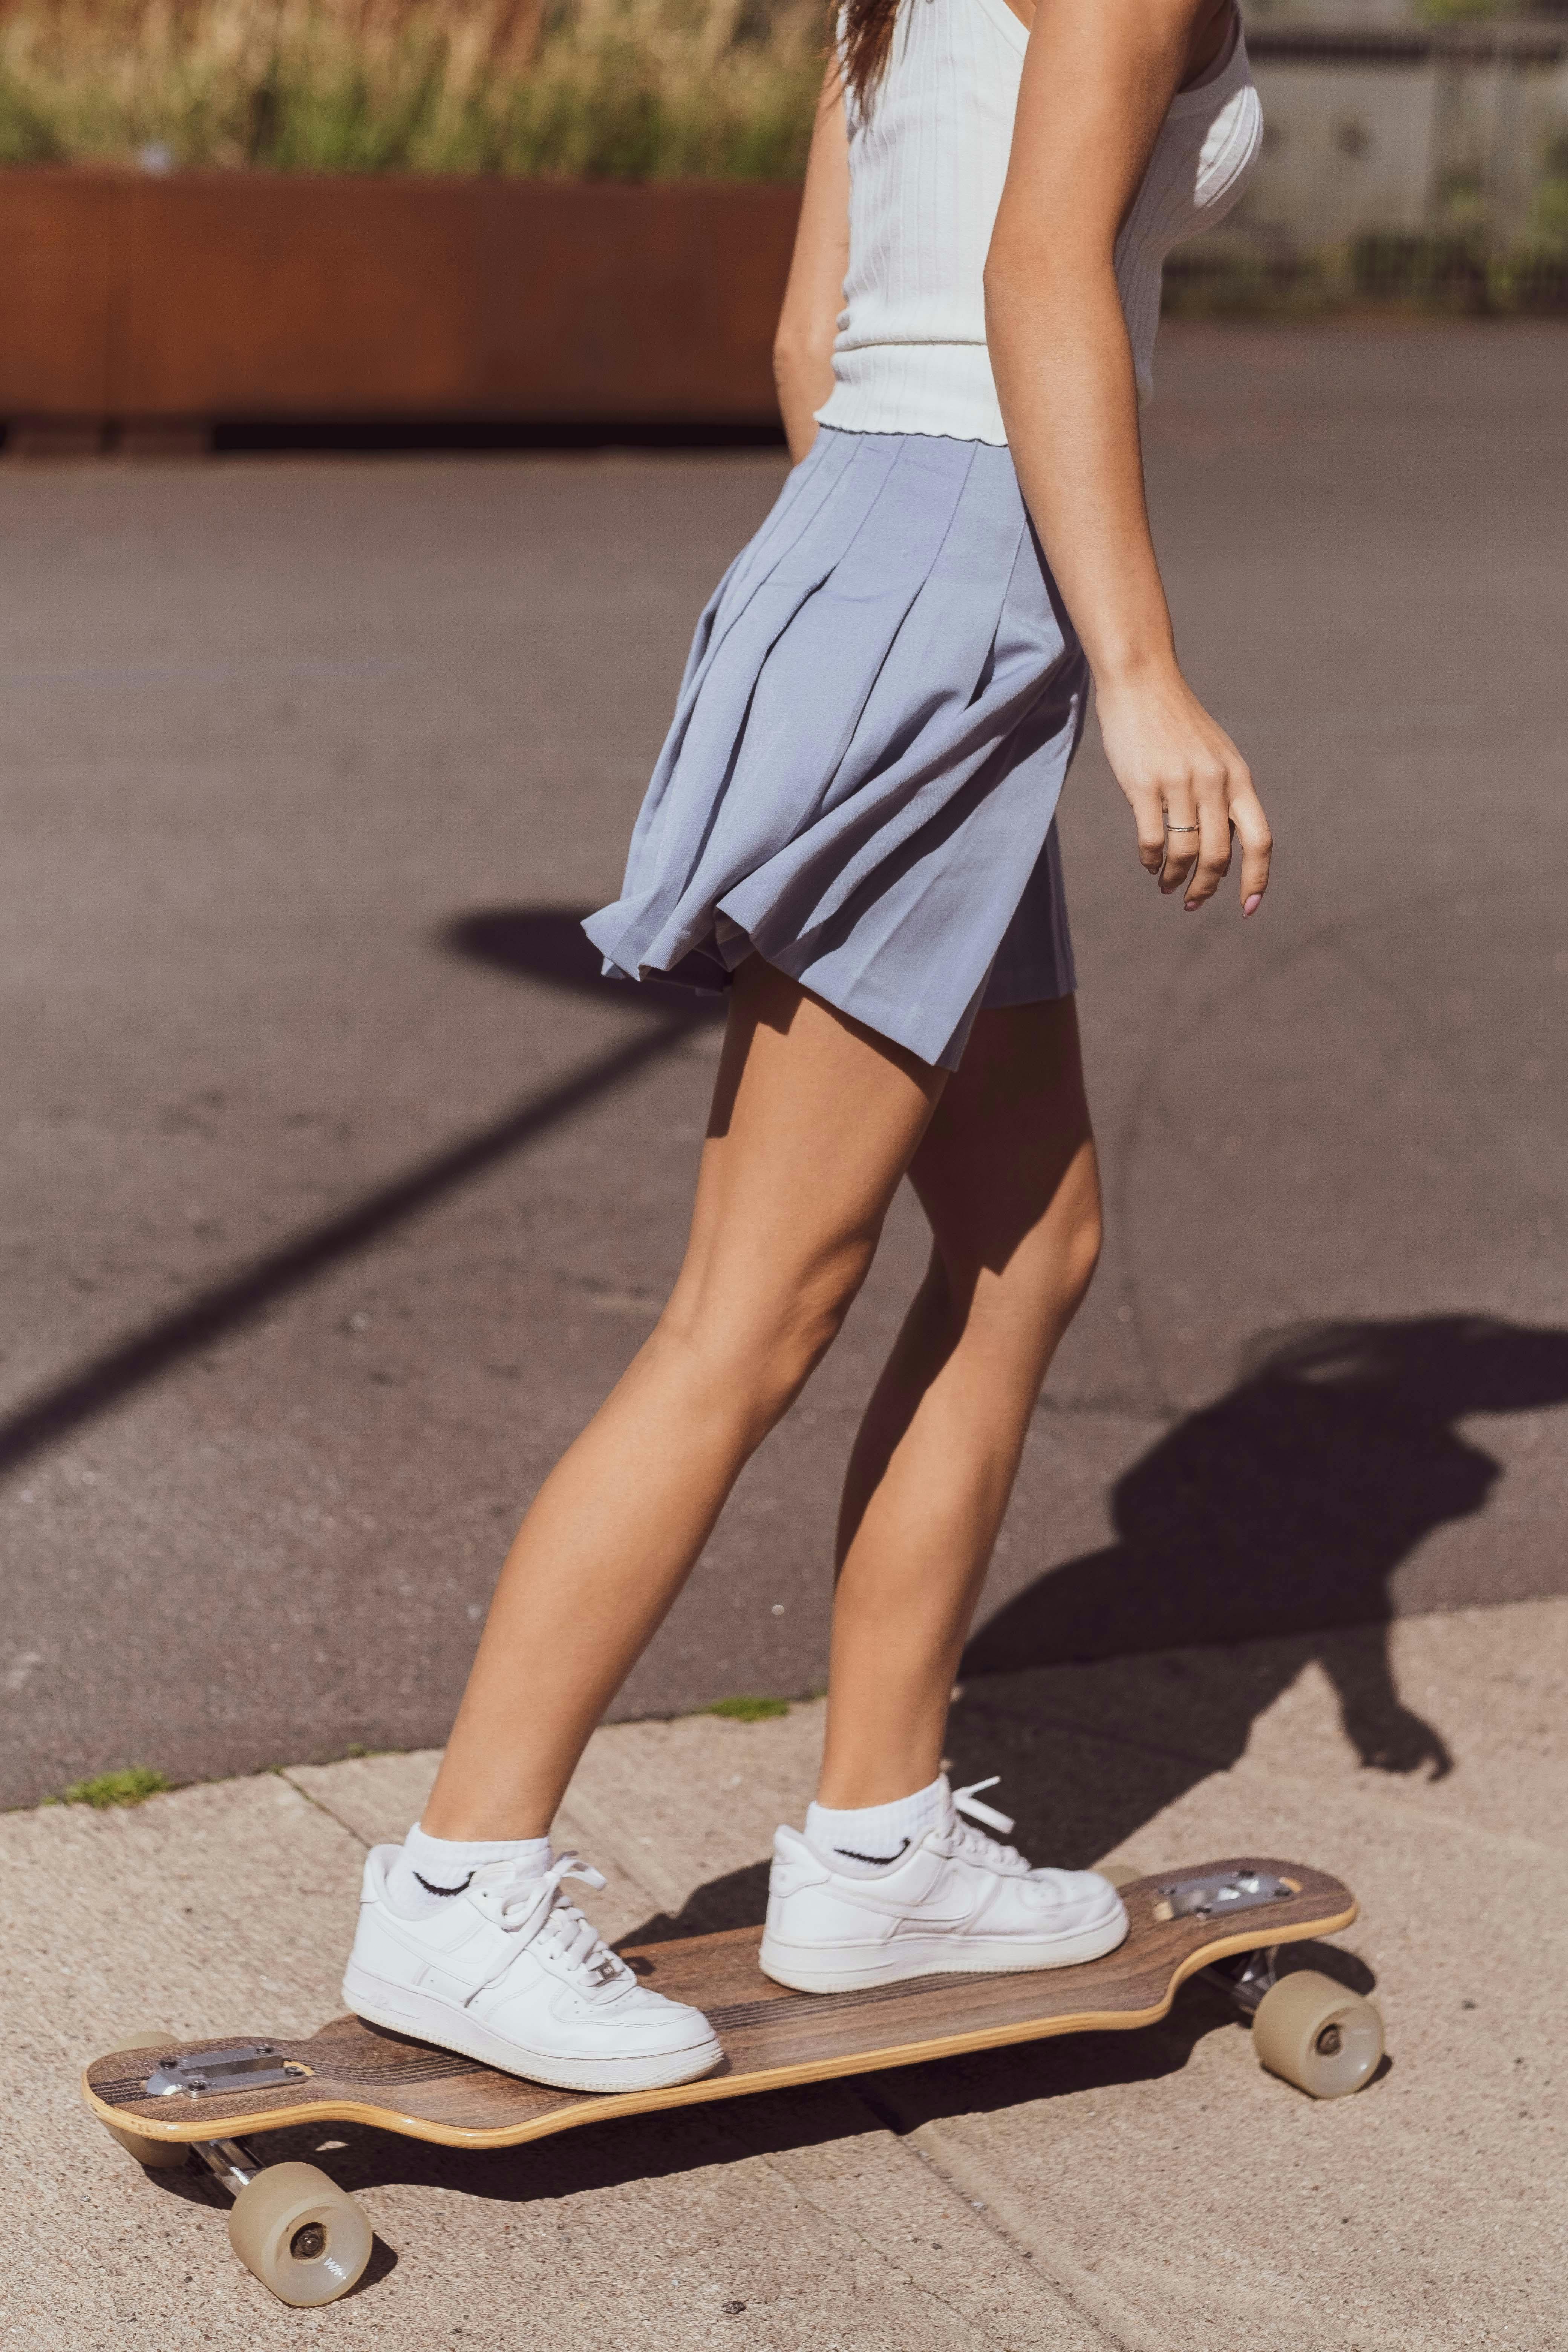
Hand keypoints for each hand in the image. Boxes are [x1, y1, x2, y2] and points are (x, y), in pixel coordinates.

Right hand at [1094, 664, 1271, 914]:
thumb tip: (1222, 850)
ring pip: (1184, 850)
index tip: (1249, 908)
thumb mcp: (1215, 757)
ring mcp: (1179, 782)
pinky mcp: (1144, 783)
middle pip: (1220, 855)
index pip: (1260, 839)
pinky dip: (1150, 859)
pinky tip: (1148, 863)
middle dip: (1205, 888)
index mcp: (1238, 778)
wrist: (1142, 682)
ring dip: (1174, 876)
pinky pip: (1152, 838)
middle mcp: (1214, 782)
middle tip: (1191, 902)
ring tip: (1165, 884)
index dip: (1258, 879)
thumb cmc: (1177, 725)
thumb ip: (1223, 797)